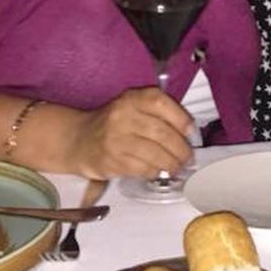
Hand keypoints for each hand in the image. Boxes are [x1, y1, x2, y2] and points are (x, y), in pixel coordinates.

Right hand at [68, 88, 193, 179]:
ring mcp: (116, 139)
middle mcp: (123, 116)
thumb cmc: (113, 123)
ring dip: (171, 163)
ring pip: (154, 153)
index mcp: (132, 99)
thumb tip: (188, 130)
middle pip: (161, 132)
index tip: (191, 131)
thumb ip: (157, 112)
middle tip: (188, 157)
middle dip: (180, 148)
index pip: (161, 103)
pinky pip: (141, 168)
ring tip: (177, 167)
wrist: (78, 139)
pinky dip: (155, 171)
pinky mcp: (111, 160)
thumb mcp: (132, 106)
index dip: (181, 118)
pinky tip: (159, 171)